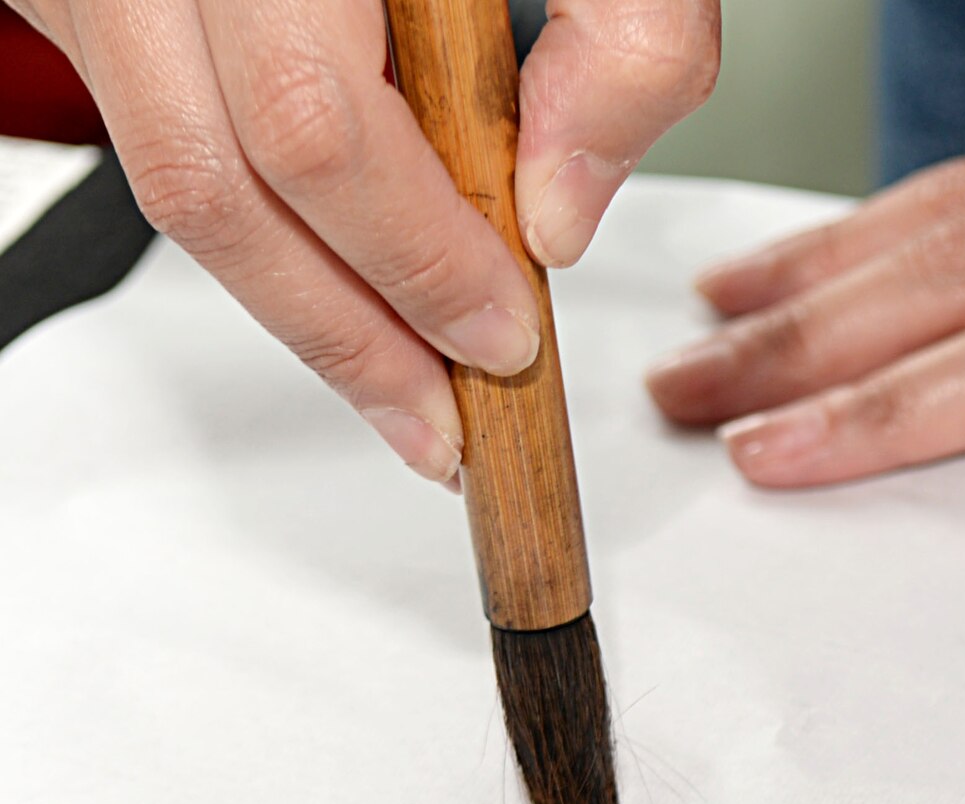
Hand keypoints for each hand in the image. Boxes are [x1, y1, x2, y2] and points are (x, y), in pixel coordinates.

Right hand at [8, 0, 717, 484]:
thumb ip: (627, 31)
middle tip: (441, 423)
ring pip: (169, 173)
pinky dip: (260, 218)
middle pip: (213, 185)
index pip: (313, 126)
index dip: (413, 261)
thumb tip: (559, 208)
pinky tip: (342, 272)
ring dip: (292, 302)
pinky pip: (157, 123)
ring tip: (398, 384)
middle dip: (343, 336)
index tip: (503, 339)